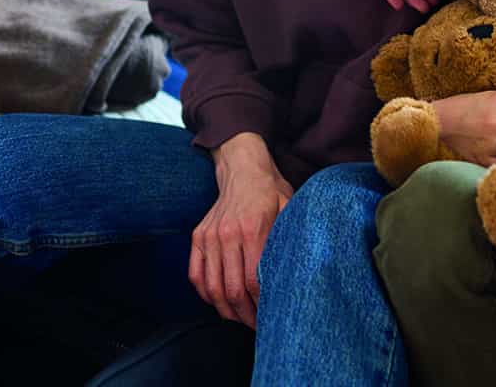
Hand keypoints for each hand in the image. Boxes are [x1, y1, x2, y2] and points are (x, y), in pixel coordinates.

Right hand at [189, 132, 292, 328]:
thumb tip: (299, 272)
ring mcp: (209, 236)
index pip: (252, 281)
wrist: (242, 168)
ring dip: (225, 310)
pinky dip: (205, 294)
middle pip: (231, 290)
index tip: (271, 317)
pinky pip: (195, 274)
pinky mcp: (198, 237)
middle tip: (257, 326)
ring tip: (240, 319)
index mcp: (252, 229)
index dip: (261, 306)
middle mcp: (227, 234)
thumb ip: (290, 238)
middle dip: (245, 315)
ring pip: (212, 287)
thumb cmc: (271, 191)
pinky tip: (219, 303)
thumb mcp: (289, 209)